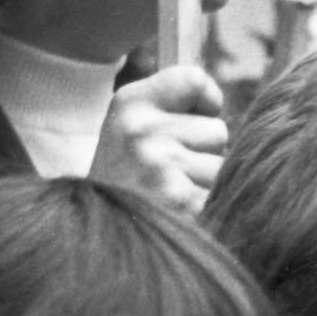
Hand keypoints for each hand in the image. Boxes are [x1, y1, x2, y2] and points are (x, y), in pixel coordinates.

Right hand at [89, 66, 227, 213]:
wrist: (94, 235)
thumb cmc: (125, 180)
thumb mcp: (133, 129)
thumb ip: (172, 106)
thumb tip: (219, 101)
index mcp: (129, 103)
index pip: (194, 80)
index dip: (205, 102)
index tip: (192, 118)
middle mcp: (141, 130)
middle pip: (217, 129)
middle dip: (202, 153)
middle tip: (166, 174)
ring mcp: (159, 165)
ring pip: (222, 165)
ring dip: (205, 183)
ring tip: (168, 194)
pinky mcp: (180, 200)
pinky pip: (220, 194)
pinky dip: (206, 207)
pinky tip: (177, 213)